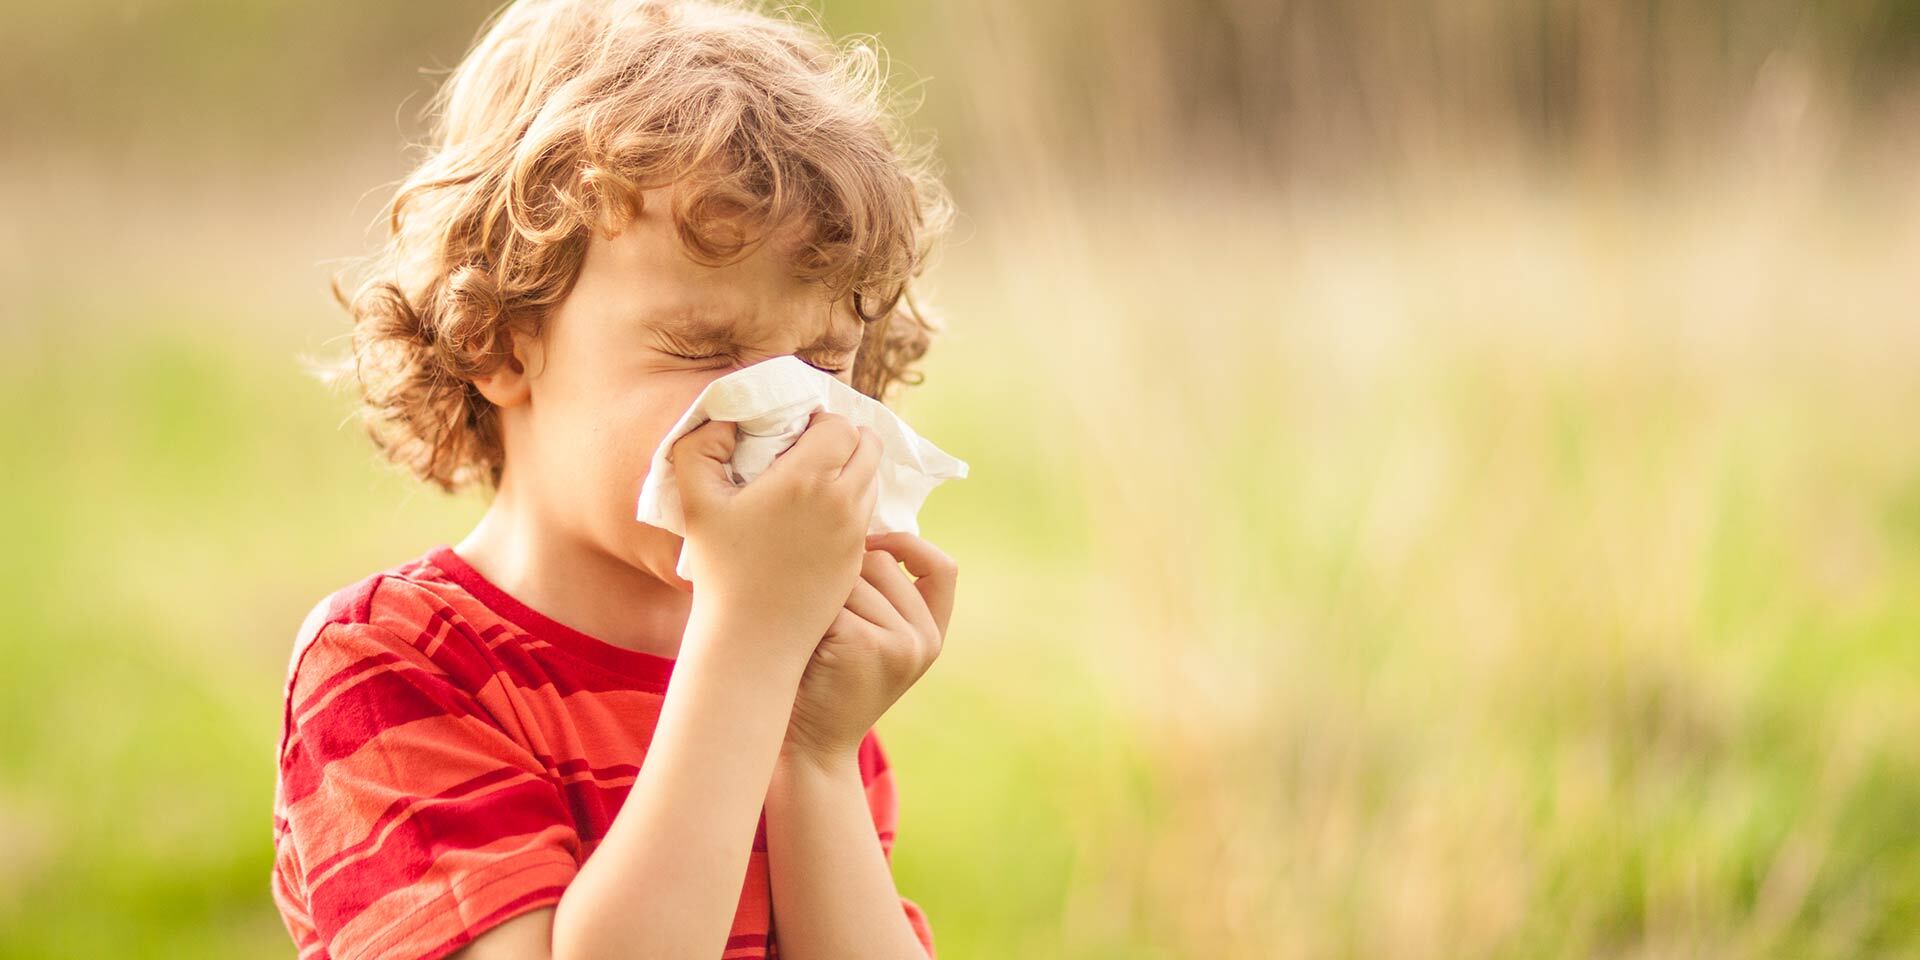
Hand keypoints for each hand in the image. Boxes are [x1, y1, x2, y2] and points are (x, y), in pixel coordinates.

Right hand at [670, 411, 882, 666]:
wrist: (752, 638)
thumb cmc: (720, 568)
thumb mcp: (695, 500)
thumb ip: (700, 446)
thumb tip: (725, 420)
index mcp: (808, 479)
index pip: (840, 425)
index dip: (819, 421)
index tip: (793, 434)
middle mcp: (842, 502)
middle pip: (869, 447)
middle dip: (845, 439)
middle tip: (810, 449)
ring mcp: (855, 533)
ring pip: (872, 480)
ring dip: (851, 471)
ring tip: (812, 482)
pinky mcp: (858, 560)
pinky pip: (866, 515)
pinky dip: (850, 504)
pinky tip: (815, 515)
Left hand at [781, 531, 956, 769]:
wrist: (808, 746)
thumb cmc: (824, 681)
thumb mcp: (869, 638)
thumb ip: (879, 594)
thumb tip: (855, 521)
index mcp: (931, 633)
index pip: (942, 568)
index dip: (908, 545)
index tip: (871, 543)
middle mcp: (925, 639)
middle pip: (881, 561)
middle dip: (842, 574)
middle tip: (817, 616)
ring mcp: (901, 643)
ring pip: (851, 575)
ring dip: (820, 594)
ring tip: (808, 633)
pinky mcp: (867, 644)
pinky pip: (830, 596)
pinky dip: (807, 611)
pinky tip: (800, 642)